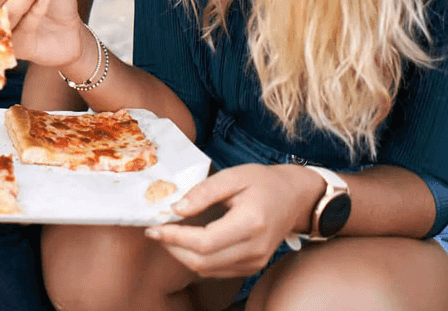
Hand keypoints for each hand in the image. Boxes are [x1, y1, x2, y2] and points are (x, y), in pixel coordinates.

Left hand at [144, 163, 324, 277]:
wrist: (295, 197)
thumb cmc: (263, 182)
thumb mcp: (233, 176)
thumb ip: (203, 192)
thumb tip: (176, 208)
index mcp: (251, 223)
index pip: (204, 242)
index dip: (174, 238)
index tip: (153, 228)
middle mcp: (255, 249)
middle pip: (203, 261)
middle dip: (173, 249)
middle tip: (155, 232)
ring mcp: (256, 261)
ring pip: (208, 270)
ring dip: (182, 256)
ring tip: (168, 235)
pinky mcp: (253, 266)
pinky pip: (218, 271)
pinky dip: (197, 260)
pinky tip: (187, 243)